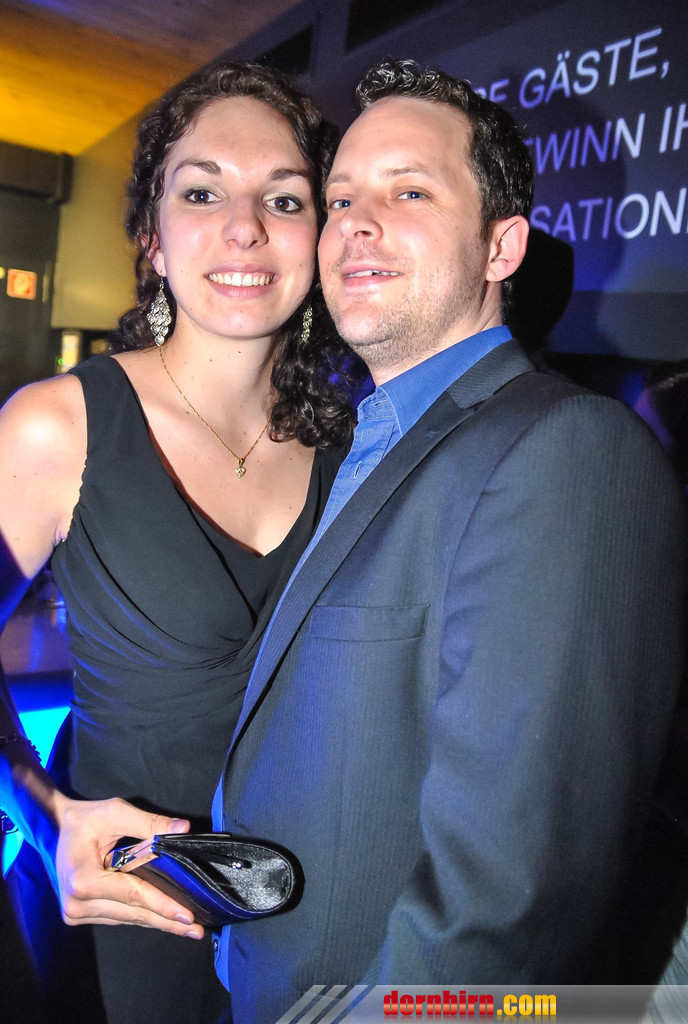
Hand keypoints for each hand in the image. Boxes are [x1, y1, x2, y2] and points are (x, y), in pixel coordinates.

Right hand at [47, 795, 203, 937]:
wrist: (52, 830)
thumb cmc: (84, 820)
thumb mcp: (116, 813)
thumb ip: (150, 823)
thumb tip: (183, 828)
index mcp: (84, 880)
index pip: (133, 895)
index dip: (163, 905)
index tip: (187, 916)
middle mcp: (77, 903)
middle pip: (133, 913)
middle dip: (167, 921)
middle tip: (196, 929)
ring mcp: (76, 912)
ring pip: (127, 918)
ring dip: (156, 920)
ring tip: (186, 926)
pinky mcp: (79, 914)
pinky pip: (118, 916)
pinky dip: (140, 915)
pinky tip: (162, 917)